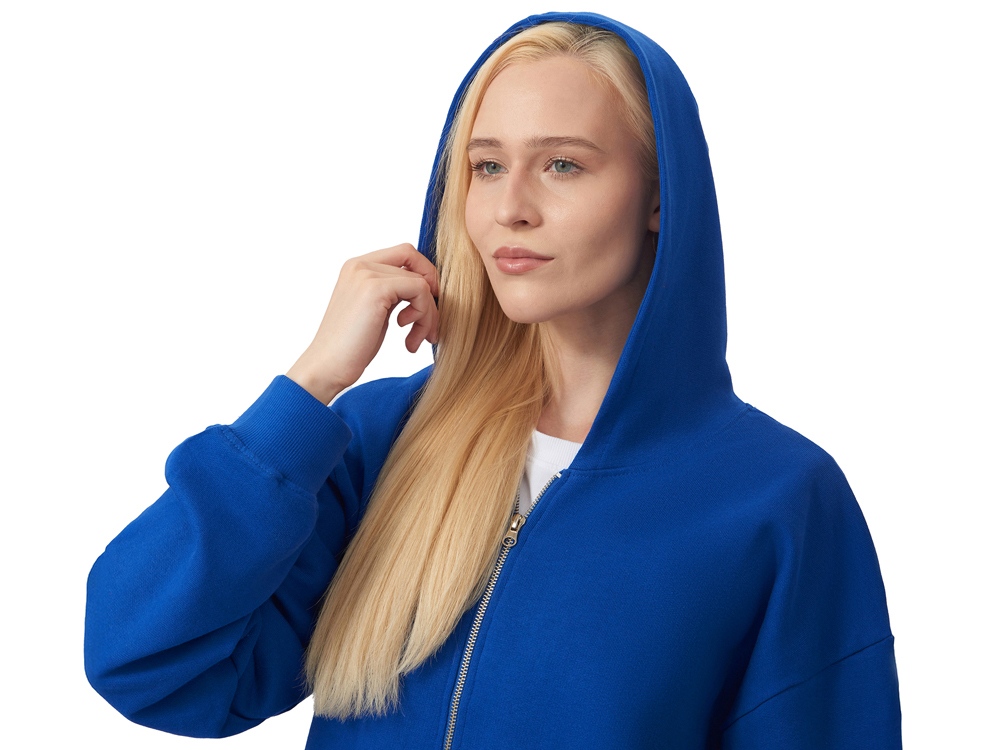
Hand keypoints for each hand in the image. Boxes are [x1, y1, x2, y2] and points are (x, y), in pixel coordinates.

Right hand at [286, 244, 438, 404]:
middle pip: (416, 263)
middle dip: (431, 294)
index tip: (427, 306)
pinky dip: (424, 316)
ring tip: (416, 339)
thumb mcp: (375, 311)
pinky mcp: (375, 289)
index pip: (405, 253)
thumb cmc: (351, 347)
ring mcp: (366, 274)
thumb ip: (394, 293)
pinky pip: (419, 290)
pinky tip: (408, 339)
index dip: (425, 275)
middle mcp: (360, 265)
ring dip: (428, 314)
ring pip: (421, 281)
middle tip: (430, 325)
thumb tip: (428, 288)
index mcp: (357, 267)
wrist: (327, 367)